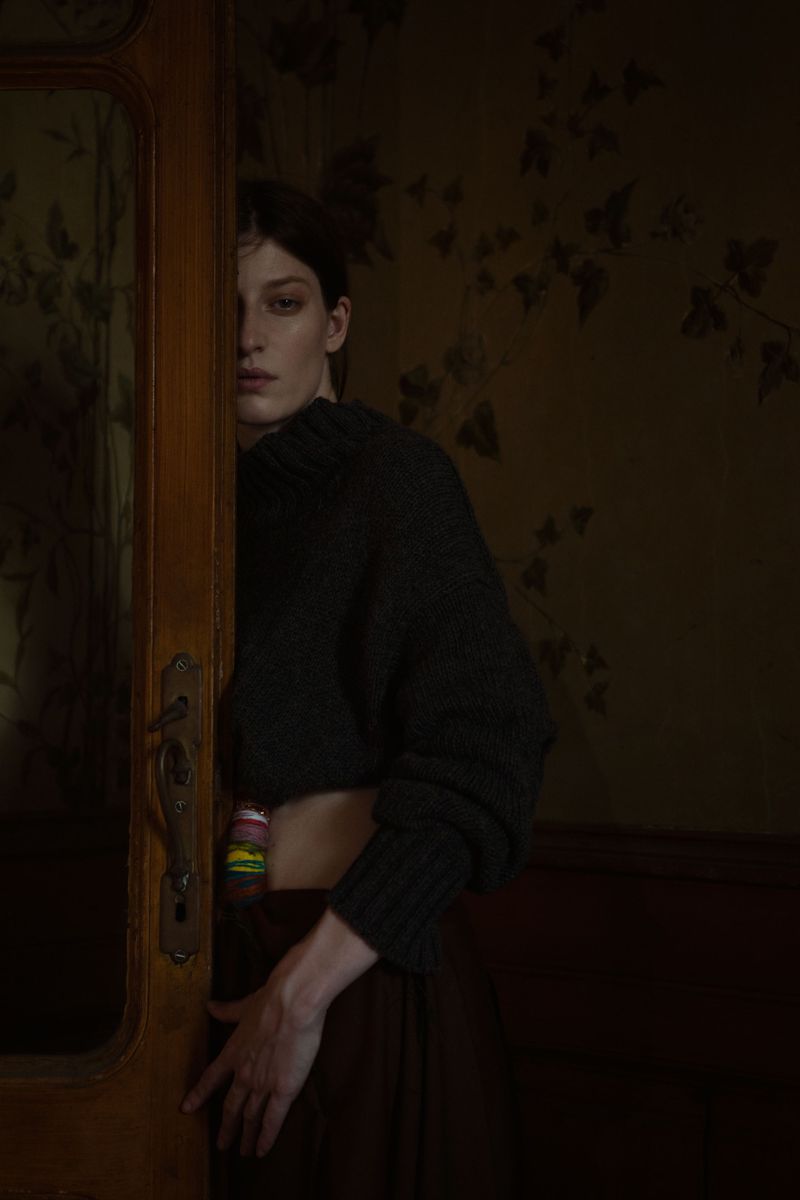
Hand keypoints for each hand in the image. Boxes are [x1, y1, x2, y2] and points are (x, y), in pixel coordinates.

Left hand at [181, 906, 377, 1156]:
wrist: (292, 1003)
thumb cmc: (271, 1000)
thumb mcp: (244, 1006)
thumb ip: (227, 1011)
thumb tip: (210, 1006)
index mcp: (233, 1052)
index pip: (210, 1079)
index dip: (198, 1095)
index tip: (186, 1109)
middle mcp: (243, 1073)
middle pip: (231, 1106)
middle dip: (226, 1127)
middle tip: (221, 1145)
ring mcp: (262, 1084)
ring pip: (250, 1117)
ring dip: (245, 1136)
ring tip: (243, 1152)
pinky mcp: (283, 1090)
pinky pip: (272, 1120)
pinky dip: (265, 1137)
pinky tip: (261, 1150)